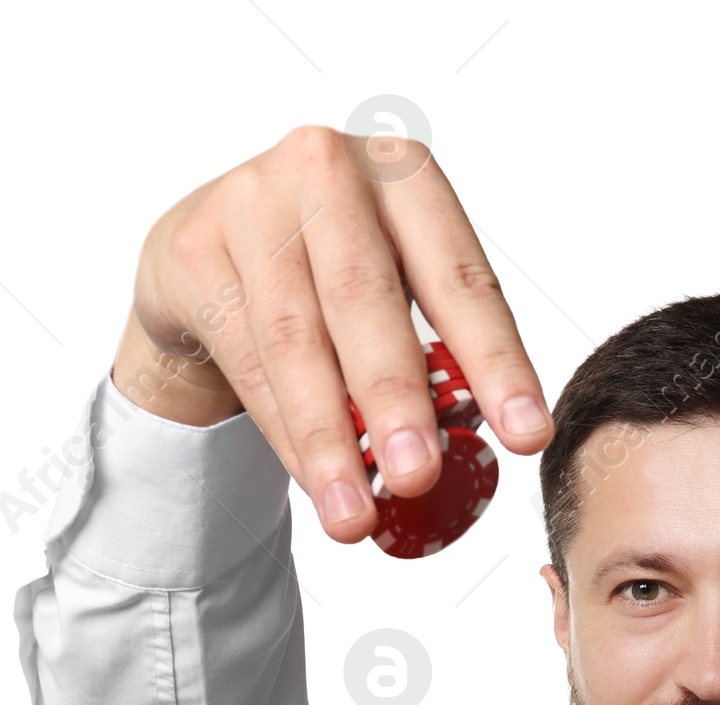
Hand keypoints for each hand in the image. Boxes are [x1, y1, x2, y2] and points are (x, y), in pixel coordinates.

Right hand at [112, 124, 552, 538]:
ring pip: (294, 341)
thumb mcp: (397, 293)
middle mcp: (327, 170)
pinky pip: (247, 360)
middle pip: (364, 299)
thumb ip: (437, 355)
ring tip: (355, 518)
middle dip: (395, 401)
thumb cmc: (331, 283)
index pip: (460, 278)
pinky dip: (286, 435)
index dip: (497, 364)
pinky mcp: (193, 250)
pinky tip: (316, 484)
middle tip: (419, 478)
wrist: (213, 255)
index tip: (527, 438)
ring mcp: (249, 201)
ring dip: (329, 441)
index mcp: (404, 176)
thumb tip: (482, 457)